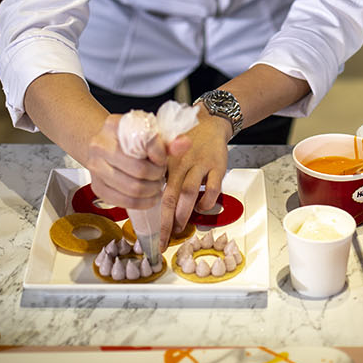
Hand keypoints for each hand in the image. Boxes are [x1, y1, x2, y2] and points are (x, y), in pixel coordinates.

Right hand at [82, 114, 177, 210]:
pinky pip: (125, 202)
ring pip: (133, 188)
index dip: (160, 153)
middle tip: (161, 173)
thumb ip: (168, 140)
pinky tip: (150, 195)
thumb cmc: (131, 139)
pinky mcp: (98, 188)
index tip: (163, 158)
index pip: (142, 141)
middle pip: (139, 169)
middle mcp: (100, 145)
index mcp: (114, 125)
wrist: (105, 146)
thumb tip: (185, 144)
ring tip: (157, 183)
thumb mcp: (149, 132)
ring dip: (152, 189)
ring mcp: (95, 168)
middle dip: (157, 174)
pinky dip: (143, 202)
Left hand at [159, 112, 229, 239]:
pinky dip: (206, 202)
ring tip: (179, 229)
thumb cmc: (185, 140)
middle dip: (165, 221)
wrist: (210, 122)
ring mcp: (200, 164)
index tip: (147, 230)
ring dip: (183, 214)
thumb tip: (146, 200)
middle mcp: (181, 163)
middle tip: (162, 240)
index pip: (152, 189)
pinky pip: (212, 188)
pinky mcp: (217, 166)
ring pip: (189, 193)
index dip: (149, 211)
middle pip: (170, 196)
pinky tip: (201, 209)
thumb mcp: (166, 152)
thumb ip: (158, 173)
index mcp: (165, 160)